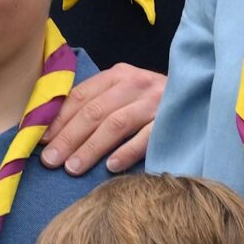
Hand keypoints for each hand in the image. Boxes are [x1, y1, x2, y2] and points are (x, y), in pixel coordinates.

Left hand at [40, 63, 165, 174]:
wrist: (202, 95)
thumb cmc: (151, 100)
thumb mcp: (123, 92)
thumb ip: (94, 103)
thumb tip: (52, 130)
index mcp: (118, 74)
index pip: (80, 96)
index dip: (58, 118)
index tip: (41, 139)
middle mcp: (136, 84)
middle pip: (94, 111)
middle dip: (68, 137)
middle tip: (50, 160)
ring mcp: (156, 101)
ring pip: (115, 124)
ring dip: (91, 148)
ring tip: (72, 168)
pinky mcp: (174, 120)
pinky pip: (147, 137)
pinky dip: (127, 152)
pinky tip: (110, 167)